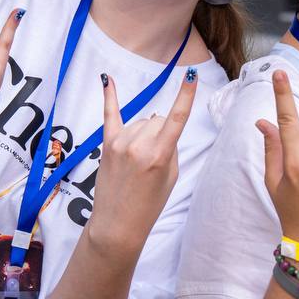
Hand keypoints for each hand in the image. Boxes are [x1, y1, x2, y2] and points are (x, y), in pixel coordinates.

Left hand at [87, 70, 197, 249]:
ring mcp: (120, 143)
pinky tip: (107, 79)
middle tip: (155, 159)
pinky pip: (109, 115)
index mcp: (159, 155)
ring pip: (142, 121)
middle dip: (162, 132)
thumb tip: (163, 126)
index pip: (177, 118)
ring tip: (138, 160)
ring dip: (145, 132)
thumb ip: (169, 147)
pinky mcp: (107, 145)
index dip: (186, 95)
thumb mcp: (171, 177)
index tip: (191, 74)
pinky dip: (110, 97)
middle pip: (159, 120)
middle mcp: (138, 145)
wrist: (117, 223)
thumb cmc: (149, 204)